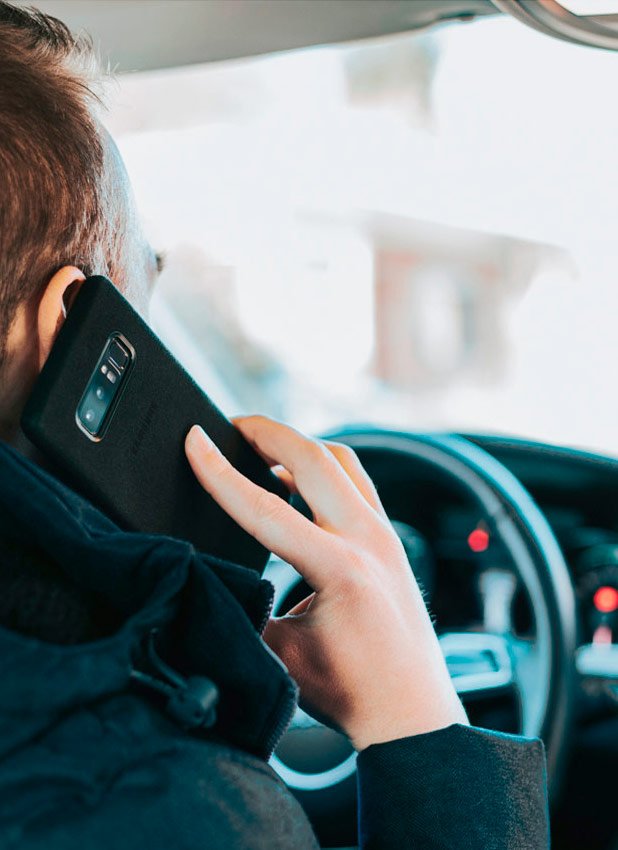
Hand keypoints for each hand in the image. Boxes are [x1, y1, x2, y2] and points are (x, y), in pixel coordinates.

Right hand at [185, 416, 467, 750]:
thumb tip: (212, 575)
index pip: (265, 507)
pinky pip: (358, 481)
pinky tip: (300, 480)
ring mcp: (386, 535)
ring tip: (262, 446)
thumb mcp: (280, 653)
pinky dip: (324, 467)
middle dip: (267, 432)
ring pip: (343, 461)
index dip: (220, 472)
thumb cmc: (353, 692)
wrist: (411, 712)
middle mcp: (369, 540)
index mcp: (340, 569)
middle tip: (231, 425)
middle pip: (314, 457)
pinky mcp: (391, 539)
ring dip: (299, 445)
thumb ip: (244, 608)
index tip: (193, 440)